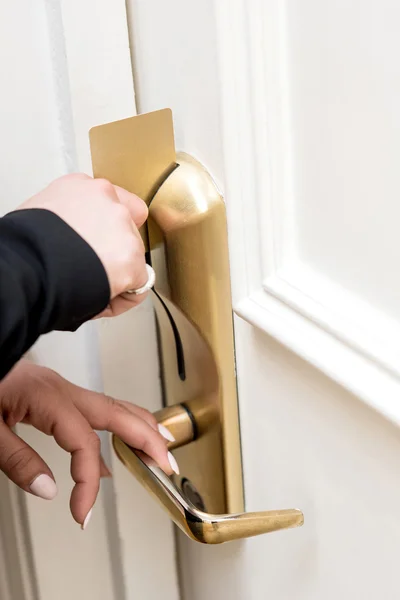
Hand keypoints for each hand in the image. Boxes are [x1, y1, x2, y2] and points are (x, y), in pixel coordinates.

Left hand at [0, 360, 177, 527]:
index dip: (89, 481)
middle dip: (147, 439)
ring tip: (160, 448)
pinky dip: (121, 425)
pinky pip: (98, 409)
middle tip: (166, 465)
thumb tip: (50, 488)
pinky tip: (122, 443)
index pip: (85, 443)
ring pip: (114, 406)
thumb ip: (18, 460)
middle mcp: (63, 390)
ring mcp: (63, 388)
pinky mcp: (58, 393)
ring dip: (141, 427)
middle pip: (118, 413)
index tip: (83, 512)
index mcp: (49, 398)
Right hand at [19, 173, 149, 315]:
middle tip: (92, 266)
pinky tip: (102, 298)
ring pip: (134, 253)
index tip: (93, 241)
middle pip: (127, 225)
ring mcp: (123, 226)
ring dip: (119, 270)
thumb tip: (75, 235)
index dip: (104, 226)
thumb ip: (69, 216)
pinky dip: (125, 295)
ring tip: (90, 283)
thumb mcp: (42, 214)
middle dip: (115, 247)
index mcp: (80, 187)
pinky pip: (140, 282)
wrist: (27, 267)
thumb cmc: (26, 247)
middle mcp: (106, 199)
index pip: (108, 200)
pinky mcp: (132, 257)